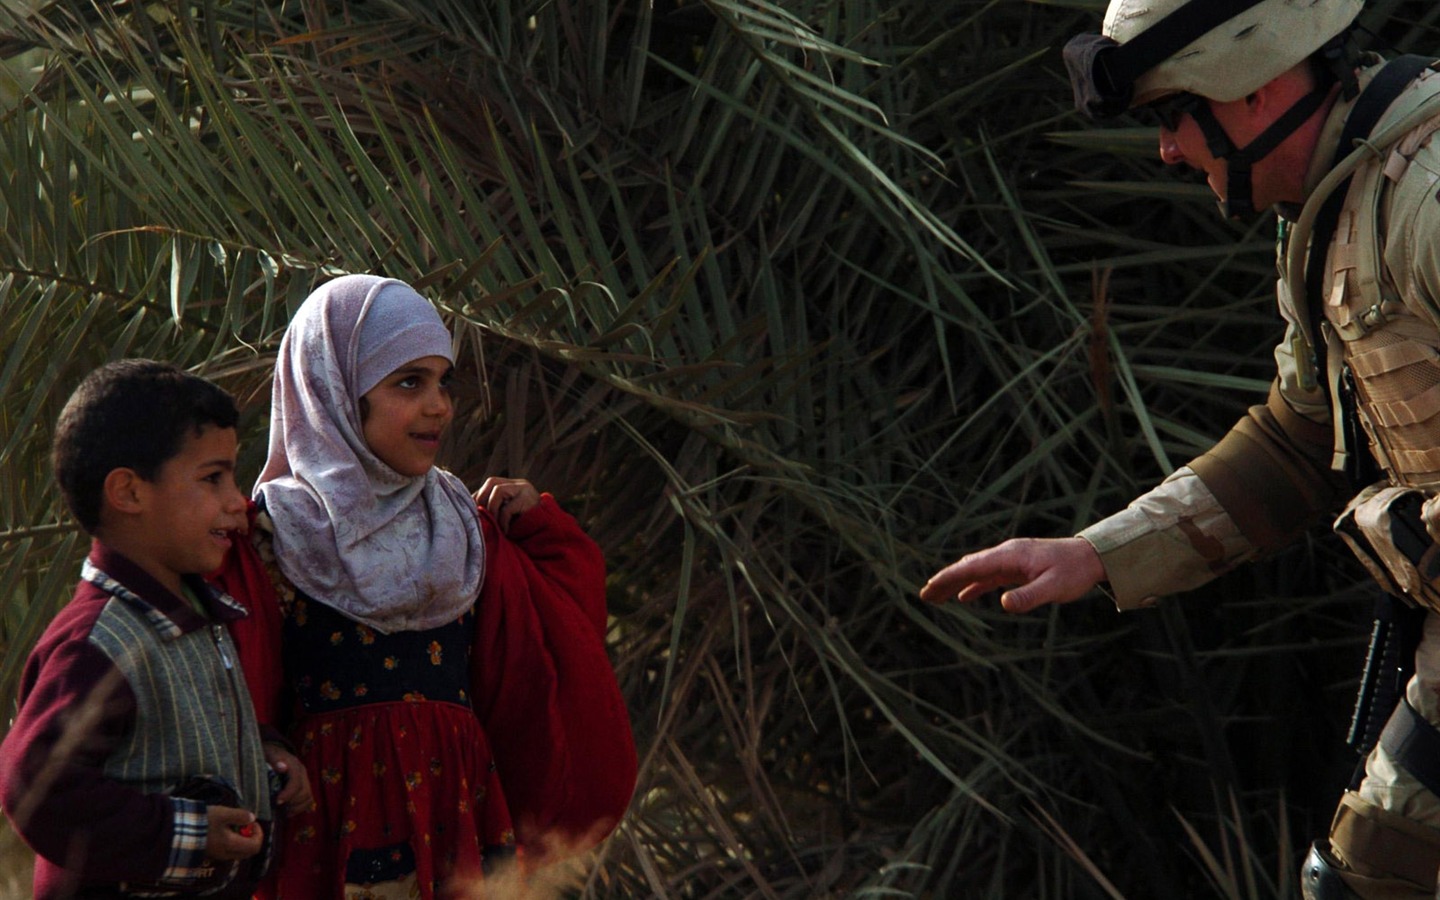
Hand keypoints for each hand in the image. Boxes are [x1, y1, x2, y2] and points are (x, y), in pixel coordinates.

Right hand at [205, 805, 262, 859]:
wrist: (178, 831)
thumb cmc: (203, 821)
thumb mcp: (223, 814)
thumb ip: (239, 816)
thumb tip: (252, 818)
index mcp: (231, 845)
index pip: (255, 847)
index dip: (259, 834)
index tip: (252, 822)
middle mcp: (226, 854)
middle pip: (248, 852)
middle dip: (251, 838)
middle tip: (246, 824)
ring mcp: (217, 856)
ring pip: (238, 852)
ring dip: (242, 840)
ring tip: (234, 824)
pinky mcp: (210, 854)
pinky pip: (228, 851)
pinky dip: (232, 842)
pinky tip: (225, 830)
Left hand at [263, 742, 312, 813]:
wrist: (272, 752)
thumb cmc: (267, 755)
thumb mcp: (268, 754)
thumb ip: (274, 760)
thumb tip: (282, 767)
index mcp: (293, 764)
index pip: (297, 781)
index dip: (289, 793)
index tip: (278, 801)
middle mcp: (302, 772)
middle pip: (305, 792)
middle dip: (292, 803)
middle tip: (279, 807)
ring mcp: (304, 779)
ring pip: (308, 797)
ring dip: (296, 807)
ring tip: (283, 811)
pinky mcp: (304, 786)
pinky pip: (308, 800)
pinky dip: (299, 808)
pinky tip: (287, 812)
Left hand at [475, 477, 540, 532]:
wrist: (550, 535)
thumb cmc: (526, 528)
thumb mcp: (508, 515)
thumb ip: (495, 509)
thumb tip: (473, 510)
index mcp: (513, 486)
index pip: (490, 485)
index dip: (478, 497)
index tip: (474, 513)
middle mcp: (520, 484)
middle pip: (492, 481)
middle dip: (481, 499)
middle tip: (481, 518)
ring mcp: (526, 490)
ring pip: (498, 490)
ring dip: (491, 509)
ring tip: (494, 525)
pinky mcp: (529, 500)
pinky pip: (507, 508)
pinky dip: (502, 521)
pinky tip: (505, 532)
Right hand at [919, 537, 1104, 613]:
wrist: (1092, 557)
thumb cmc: (1074, 572)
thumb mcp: (1053, 588)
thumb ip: (1028, 596)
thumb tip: (1003, 604)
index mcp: (1010, 556)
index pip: (972, 567)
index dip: (949, 577)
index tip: (930, 588)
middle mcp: (1006, 554)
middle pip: (968, 567)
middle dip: (945, 581)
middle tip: (924, 596)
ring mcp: (1011, 559)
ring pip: (976, 571)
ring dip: (956, 583)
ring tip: (937, 597)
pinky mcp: (1018, 567)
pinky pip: (989, 575)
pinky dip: (974, 584)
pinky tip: (965, 596)